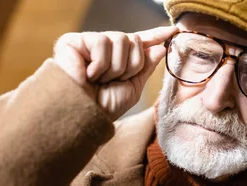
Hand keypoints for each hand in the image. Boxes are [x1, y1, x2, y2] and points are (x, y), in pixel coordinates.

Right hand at [53, 26, 178, 120]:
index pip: (140, 43)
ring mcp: (89, 42)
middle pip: (135, 41)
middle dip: (130, 66)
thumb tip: (159, 49)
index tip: (173, 31)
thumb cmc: (104, 107)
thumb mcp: (132, 89)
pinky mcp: (74, 41)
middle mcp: (104, 48)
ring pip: (121, 40)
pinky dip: (100, 64)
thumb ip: (145, 68)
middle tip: (113, 81)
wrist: (82, 116)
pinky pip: (102, 42)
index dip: (156, 35)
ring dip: (115, 67)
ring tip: (99, 79)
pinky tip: (88, 74)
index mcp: (118, 59)